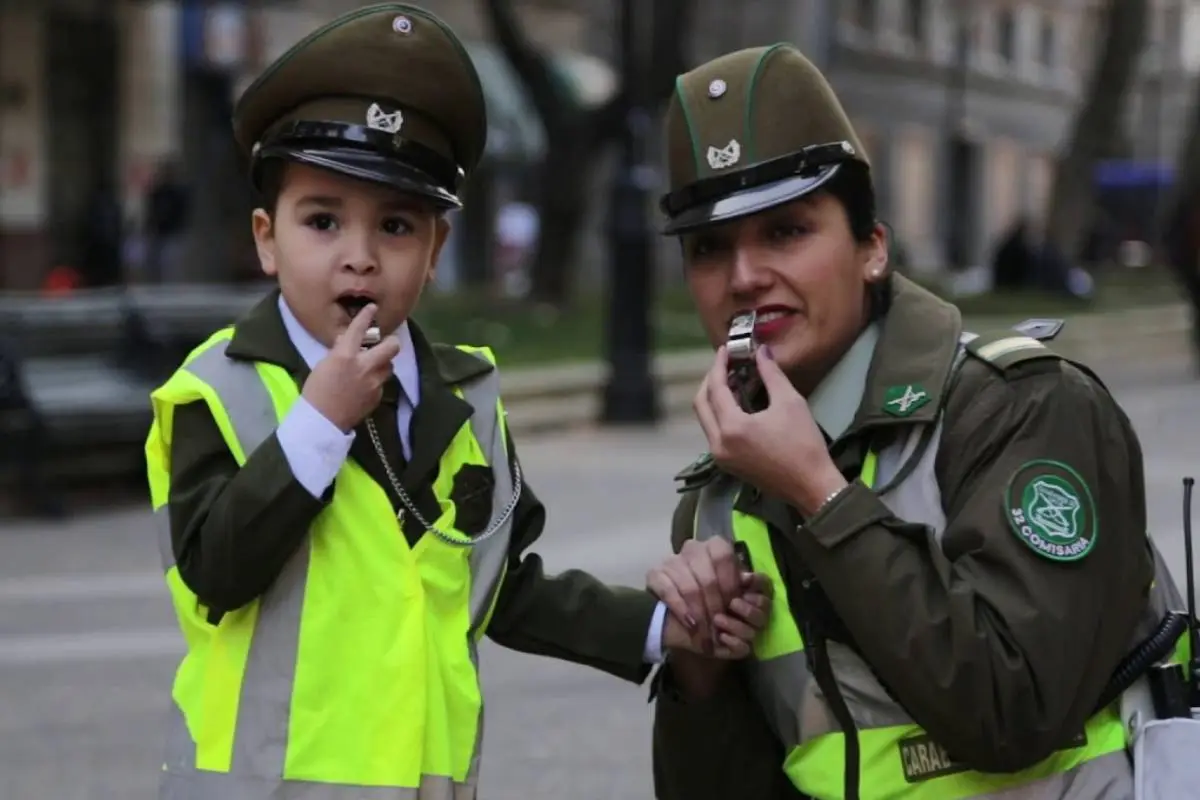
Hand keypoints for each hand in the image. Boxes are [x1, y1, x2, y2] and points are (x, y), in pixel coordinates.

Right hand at [301, 304, 401, 431]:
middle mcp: (364, 366)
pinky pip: (382, 383)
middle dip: (391, 342)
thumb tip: (346, 341)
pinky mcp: (378, 396)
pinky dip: (376, 381)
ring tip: (373, 367)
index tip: (373, 308)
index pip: (359, 329)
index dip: (367, 316)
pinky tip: (365, 386)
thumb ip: (338, 351)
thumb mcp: (323, 365)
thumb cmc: (316, 391)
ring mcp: (374, 382)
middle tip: (386, 343)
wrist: (321, 421)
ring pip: (389, 365)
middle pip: (392, 347)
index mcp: (345, 355)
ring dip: (383, 363)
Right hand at [647, 538, 771, 649]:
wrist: (679, 611)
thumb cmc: (713, 596)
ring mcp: (671, 560)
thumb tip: (749, 580)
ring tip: (707, 631)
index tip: (732, 607)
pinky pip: (669, 592)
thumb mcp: (732, 589)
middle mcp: (693, 548)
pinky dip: (682, 610)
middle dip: (715, 606)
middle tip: (719, 625)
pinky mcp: (654, 574)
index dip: (729, 584)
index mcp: (715, 546)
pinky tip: (691, 624)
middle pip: (707, 577)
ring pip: (689, 587)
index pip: (724, 557)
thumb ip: (742, 584)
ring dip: (700, 613)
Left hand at [694, 345, 847, 515]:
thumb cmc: (803, 444)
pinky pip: (714, 433)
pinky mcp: (727, 464)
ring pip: (706, 419)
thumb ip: (771, 373)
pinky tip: (739, 404)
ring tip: (735, 381)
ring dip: (715, 398)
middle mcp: (717, 443)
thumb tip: (762, 351)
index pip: (715, 389)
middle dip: (711, 381)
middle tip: (726, 365)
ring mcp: (720, 457)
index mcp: (731, 428)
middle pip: (701, 404)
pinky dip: (721, 415)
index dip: (719, 366)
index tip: (725, 350)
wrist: (812, 486)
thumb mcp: (790, 402)